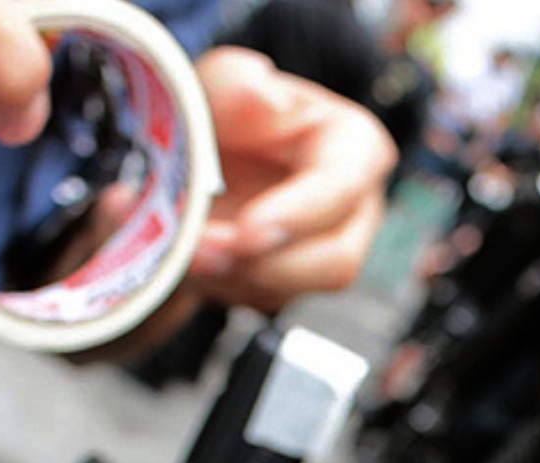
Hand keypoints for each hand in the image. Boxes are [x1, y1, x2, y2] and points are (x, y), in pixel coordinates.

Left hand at [66, 48, 396, 358]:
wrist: (198, 160)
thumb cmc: (224, 116)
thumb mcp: (219, 84)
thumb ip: (236, 85)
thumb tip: (266, 101)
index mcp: (353, 147)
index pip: (342, 189)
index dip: (296, 216)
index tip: (246, 231)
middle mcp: (355, 208)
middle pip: (335, 262)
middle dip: (262, 263)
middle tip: (199, 250)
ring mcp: (328, 251)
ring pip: (292, 289)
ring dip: (229, 276)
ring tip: (183, 248)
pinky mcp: (294, 282)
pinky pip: (261, 300)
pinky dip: (219, 285)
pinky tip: (193, 255)